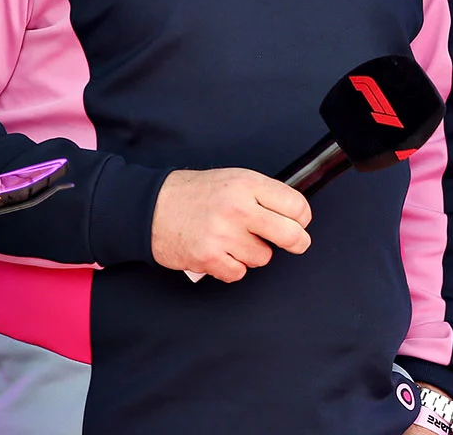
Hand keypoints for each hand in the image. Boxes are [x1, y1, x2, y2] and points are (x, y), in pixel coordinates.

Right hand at [150, 168, 311, 281]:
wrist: (150, 206)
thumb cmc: (195, 193)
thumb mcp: (235, 179)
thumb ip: (264, 194)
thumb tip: (296, 214)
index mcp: (247, 185)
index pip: (296, 205)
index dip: (302, 217)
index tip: (300, 222)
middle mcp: (237, 208)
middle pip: (290, 234)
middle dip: (297, 241)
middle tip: (297, 243)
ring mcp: (222, 235)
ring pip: (263, 257)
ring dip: (254, 253)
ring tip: (235, 240)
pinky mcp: (207, 258)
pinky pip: (238, 272)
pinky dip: (233, 267)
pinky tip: (221, 253)